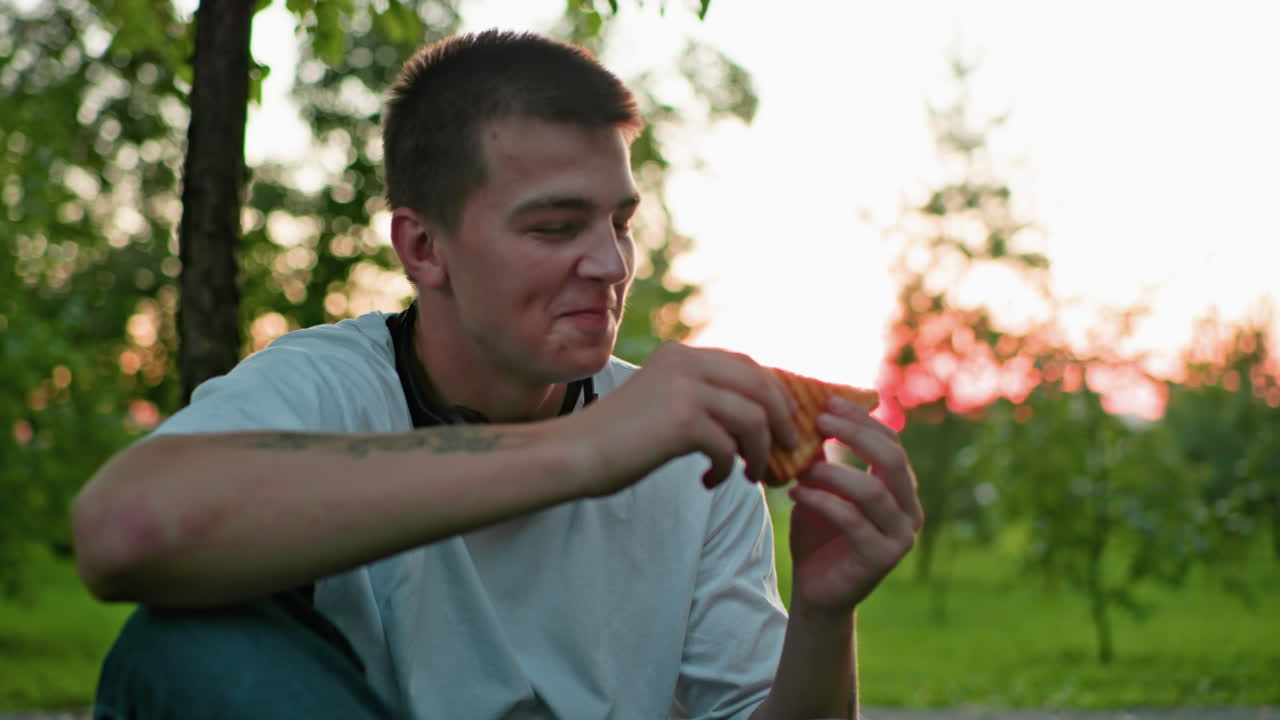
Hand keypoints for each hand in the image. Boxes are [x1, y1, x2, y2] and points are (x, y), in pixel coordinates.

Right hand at [565, 342, 800, 495]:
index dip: (773, 393)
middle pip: (760, 385)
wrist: (572, 454)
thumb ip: (699, 398)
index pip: (746, 365)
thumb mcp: (661, 402)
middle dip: (781, 419)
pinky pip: (729, 446)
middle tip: (789, 449)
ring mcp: (685, 389)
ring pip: (754, 417)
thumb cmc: (615, 439)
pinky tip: (710, 481)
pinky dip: (728, 468)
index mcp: (679, 354)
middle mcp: (685, 363)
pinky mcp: (683, 420)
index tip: (784, 423)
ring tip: (750, 474)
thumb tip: (753, 417)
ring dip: (760, 451)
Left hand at [787, 396, 923, 615]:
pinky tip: (796, 493)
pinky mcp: (881, 559)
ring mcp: (900, 538)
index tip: (828, 402)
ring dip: (833, 472)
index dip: (862, 420)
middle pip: (893, 460)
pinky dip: (823, 502)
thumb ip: (823, 456)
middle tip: (819, 420)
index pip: (892, 444)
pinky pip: (853, 521)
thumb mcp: (821, 488)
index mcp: (901, 491)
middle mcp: (910, 512)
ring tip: (802, 467)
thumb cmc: (819, 536)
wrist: (815, 592)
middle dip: (856, 434)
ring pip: (873, 490)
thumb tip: (809, 410)